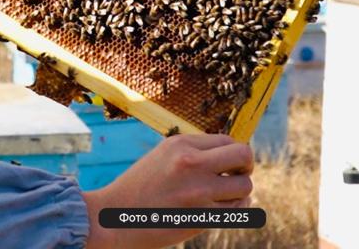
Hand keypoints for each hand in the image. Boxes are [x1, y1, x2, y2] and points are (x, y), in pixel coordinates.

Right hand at [84, 134, 253, 248]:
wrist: (113, 218)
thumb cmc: (138, 188)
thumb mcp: (162, 157)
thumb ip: (192, 152)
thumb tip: (230, 155)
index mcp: (180, 144)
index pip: (227, 140)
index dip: (233, 153)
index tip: (228, 164)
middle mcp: (191, 163)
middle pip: (244, 156)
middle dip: (245, 166)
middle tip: (236, 175)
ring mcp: (199, 191)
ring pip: (245, 186)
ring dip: (239, 192)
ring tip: (223, 196)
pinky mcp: (202, 217)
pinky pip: (239, 210)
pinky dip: (237, 209)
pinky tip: (222, 209)